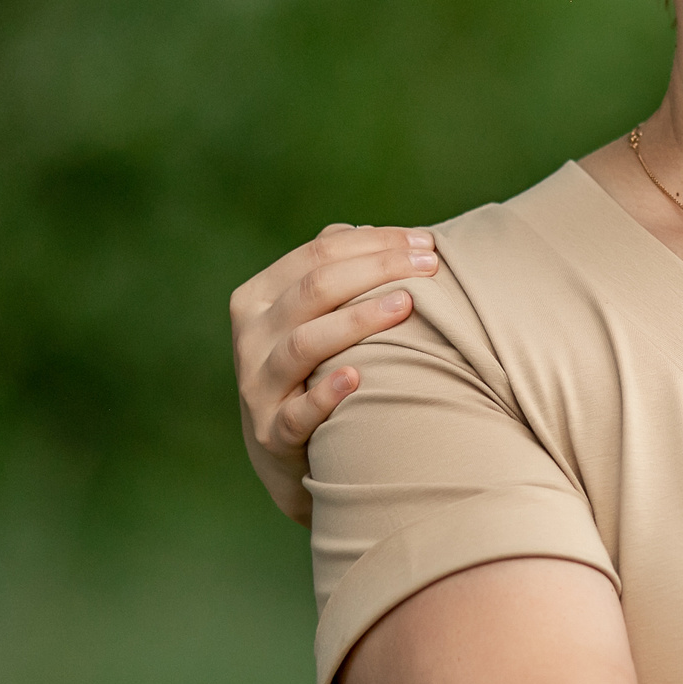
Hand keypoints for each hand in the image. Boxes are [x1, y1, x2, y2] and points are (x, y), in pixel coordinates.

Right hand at [229, 223, 435, 521]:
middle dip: (376, 269)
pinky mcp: (272, 433)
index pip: (317, 254)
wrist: (283, 453)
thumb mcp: (309, 317)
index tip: (427, 242)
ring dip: (357, 321)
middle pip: (313, 289)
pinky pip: (296, 413)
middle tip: (430, 265)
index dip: (374, 242)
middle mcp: (251, 336)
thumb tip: (363, 229)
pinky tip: (356, 377)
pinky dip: (325, 394)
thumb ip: (329, 272)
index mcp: (259, 297)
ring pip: (304, 343)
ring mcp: (258, 385)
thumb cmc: (311, 369)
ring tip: (405, 305)